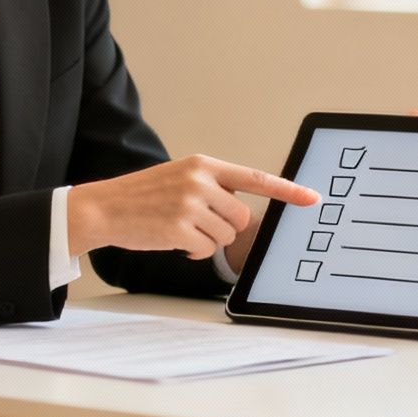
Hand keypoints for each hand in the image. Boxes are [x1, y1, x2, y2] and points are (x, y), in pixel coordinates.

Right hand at [70, 155, 319, 259]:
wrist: (104, 207)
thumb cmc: (143, 196)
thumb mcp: (180, 177)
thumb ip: (212, 186)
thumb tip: (241, 209)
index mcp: (204, 164)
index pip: (255, 178)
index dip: (288, 190)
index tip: (313, 198)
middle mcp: (200, 181)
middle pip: (241, 218)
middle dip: (225, 227)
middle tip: (198, 223)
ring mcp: (190, 205)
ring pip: (225, 236)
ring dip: (207, 240)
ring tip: (179, 228)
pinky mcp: (179, 229)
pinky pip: (205, 251)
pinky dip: (193, 251)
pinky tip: (172, 240)